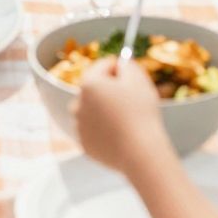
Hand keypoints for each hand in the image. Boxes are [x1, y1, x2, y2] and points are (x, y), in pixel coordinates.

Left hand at [75, 56, 164, 172]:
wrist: (140, 153)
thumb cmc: (140, 113)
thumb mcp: (138, 79)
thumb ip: (128, 64)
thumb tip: (121, 64)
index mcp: (88, 84)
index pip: (103, 66)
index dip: (120, 68)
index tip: (132, 76)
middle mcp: (77, 103)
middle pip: (95, 88)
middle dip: (110, 90)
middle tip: (131, 98)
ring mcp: (79, 126)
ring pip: (93, 110)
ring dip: (105, 109)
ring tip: (127, 119)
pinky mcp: (85, 144)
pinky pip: (94, 130)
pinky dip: (104, 129)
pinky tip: (121, 134)